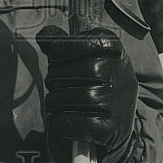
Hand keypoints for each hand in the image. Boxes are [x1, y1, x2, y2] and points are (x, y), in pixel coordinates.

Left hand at [36, 25, 137, 158]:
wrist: (119, 124)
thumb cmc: (97, 84)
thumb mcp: (87, 57)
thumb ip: (63, 44)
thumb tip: (43, 35)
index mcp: (113, 48)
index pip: (73, 42)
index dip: (58, 53)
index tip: (60, 60)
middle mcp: (118, 72)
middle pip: (65, 71)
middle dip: (54, 79)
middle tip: (59, 85)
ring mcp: (116, 100)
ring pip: (66, 97)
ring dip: (55, 102)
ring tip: (60, 103)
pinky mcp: (110, 128)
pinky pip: (70, 122)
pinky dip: (61, 122)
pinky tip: (65, 120)